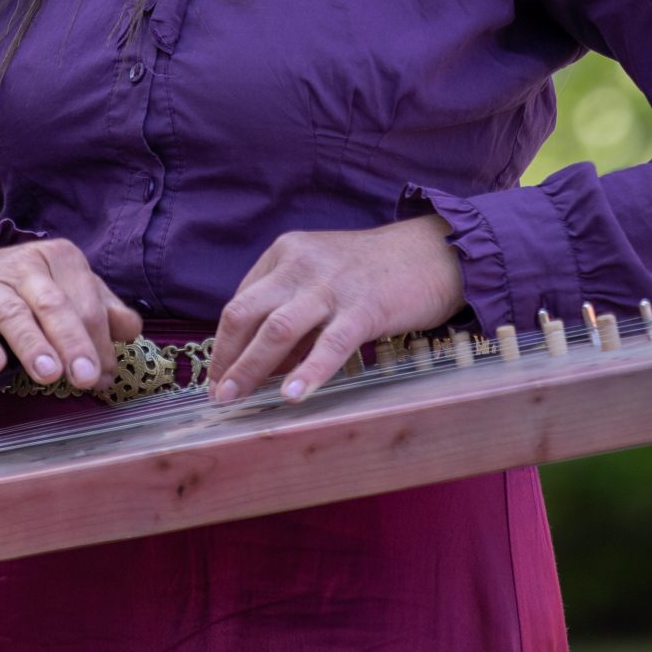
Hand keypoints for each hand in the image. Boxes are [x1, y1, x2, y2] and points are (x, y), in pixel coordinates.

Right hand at [0, 237, 142, 391]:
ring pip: (14, 315)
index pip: (87, 303)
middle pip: (54, 305)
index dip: (99, 342)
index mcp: (61, 258)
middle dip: (73, 342)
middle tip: (86, 377)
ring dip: (33, 345)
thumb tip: (131, 333)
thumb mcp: (70, 290)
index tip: (104, 375)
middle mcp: (26, 266)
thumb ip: (105, 310)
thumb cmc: (29, 289)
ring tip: (48, 374)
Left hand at [209, 216, 463, 404]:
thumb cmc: (374, 272)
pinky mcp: (364, 308)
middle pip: (246, 313)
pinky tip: (292, 396)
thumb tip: (263, 365)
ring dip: (250, 368)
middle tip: (217, 394)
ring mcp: (331, 285)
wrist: (434, 252)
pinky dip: (307, 372)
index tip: (219, 374)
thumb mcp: (322, 277)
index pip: (241, 301)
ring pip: (277, 329)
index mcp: (285, 253)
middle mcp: (300, 264)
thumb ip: (292, 312)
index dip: (225, 342)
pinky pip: (329, 344)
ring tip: (235, 399)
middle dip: (226, 357)